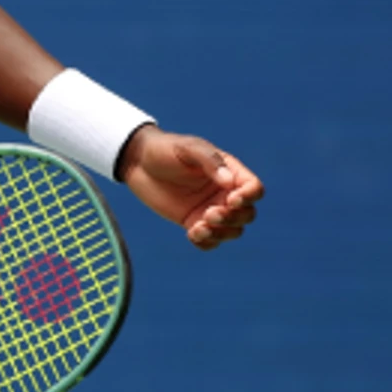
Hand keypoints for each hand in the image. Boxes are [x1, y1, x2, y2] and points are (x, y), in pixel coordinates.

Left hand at [118, 126, 263, 249]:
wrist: (137, 162)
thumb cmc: (164, 149)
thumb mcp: (186, 149)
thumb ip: (209, 161)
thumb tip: (229, 181)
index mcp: (229, 172)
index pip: (253, 188)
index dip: (249, 197)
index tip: (231, 199)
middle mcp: (224, 193)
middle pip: (247, 214)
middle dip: (233, 218)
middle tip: (210, 213)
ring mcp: (210, 209)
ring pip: (233, 230)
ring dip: (221, 233)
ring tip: (198, 227)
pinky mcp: (194, 221)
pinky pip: (210, 240)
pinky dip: (207, 242)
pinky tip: (192, 234)